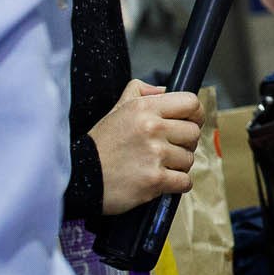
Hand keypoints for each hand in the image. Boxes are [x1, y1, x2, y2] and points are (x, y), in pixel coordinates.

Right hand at [88, 79, 201, 215]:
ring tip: (155, 165)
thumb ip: (140, 92)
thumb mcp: (116, 110)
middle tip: (167, 149)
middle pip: (194, 133)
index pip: (191, 102)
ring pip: (189, 159)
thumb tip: (165, 89)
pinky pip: (185, 181)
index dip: (195, 113)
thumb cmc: (100, 145)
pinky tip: (161, 181)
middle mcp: (152, 128)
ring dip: (177, 165)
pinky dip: (177, 184)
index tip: (190, 122)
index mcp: (144, 108)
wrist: (78, 177)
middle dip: (184, 143)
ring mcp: (154, 155)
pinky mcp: (155, 180)